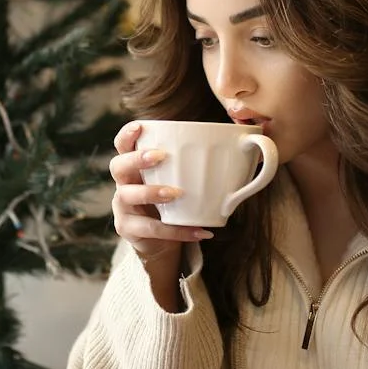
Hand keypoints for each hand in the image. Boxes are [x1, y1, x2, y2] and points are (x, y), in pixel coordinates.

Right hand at [109, 121, 212, 261]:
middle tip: (160, 156)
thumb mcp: (184, 180)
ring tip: (177, 193)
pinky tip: (199, 231)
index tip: (141, 126)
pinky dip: (177, 231)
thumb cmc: (175, 203)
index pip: (122, 145)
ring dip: (152, 192)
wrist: (162, 242)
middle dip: (137, 158)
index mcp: (135, 165)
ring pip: (128, 196)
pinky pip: (151, 229)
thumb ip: (206, 162)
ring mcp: (123, 208)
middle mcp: (123, 183)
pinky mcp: (129, 230)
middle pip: (118, 165)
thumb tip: (249, 142)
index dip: (128, 135)